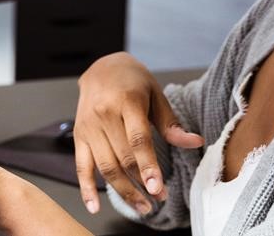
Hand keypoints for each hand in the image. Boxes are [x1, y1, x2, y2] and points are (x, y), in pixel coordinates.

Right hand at [74, 52, 202, 215]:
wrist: (100, 66)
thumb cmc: (131, 80)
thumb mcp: (155, 94)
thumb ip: (171, 122)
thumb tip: (194, 142)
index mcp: (127, 101)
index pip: (138, 139)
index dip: (148, 166)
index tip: (158, 188)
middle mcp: (104, 114)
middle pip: (122, 157)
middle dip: (141, 184)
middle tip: (158, 200)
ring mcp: (89, 126)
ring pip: (105, 166)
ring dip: (123, 191)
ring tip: (142, 206)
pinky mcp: (79, 135)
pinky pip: (81, 166)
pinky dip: (86, 189)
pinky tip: (94, 207)